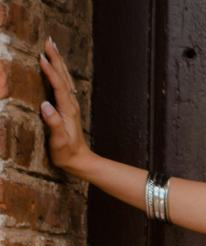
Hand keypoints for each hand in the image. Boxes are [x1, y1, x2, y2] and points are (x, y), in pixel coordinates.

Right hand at [38, 36, 91, 173]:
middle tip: (49, 41)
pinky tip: (56, 68)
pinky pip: (64, 84)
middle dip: (56, 58)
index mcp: (67, 109)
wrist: (79, 160)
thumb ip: (53, 123)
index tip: (41, 57)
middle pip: (64, 76)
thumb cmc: (66, 152)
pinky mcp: (68, 107)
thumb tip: (45, 105)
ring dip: (59, 62)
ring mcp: (71, 105)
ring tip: (52, 47)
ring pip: (65, 78)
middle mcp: (71, 104)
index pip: (58, 85)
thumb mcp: (59, 140)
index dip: (50, 71)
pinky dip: (59, 72)